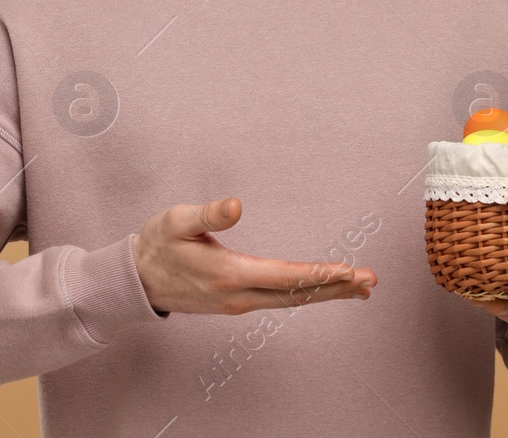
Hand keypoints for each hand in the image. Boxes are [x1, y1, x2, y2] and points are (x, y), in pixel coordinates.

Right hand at [131, 196, 376, 315]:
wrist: (135, 280)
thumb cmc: (157, 244)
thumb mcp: (176, 221)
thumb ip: (208, 215)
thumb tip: (236, 204)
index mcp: (228, 274)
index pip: (284, 276)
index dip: (318, 273)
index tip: (349, 270)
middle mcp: (239, 295)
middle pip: (296, 294)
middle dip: (335, 287)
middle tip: (371, 281)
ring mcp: (239, 303)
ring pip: (292, 300)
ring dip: (327, 293)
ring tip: (361, 289)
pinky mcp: (238, 302)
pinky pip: (281, 300)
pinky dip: (308, 294)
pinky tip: (325, 289)